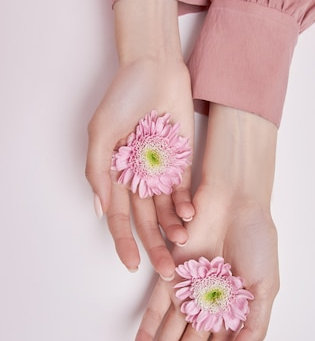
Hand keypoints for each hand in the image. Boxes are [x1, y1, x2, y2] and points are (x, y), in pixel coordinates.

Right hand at [85, 0, 194, 278]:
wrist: (156, 70)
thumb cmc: (123, 97)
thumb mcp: (101, 132)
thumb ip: (98, 170)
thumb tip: (100, 209)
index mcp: (114, 175)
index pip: (118, 217)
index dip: (123, 243)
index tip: (131, 265)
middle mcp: (138, 178)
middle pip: (145, 221)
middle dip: (155, 246)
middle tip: (167, 271)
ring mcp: (161, 171)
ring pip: (167, 211)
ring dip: (173, 229)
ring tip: (182, 244)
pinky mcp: (182, 162)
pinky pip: (184, 190)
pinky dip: (187, 205)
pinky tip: (190, 216)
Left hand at [134, 105, 279, 340]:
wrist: (238, 198)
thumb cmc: (258, 239)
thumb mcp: (267, 288)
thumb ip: (253, 327)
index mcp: (233, 313)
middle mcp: (207, 307)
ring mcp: (188, 290)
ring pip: (170, 339)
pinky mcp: (172, 272)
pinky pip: (157, 305)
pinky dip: (149, 329)